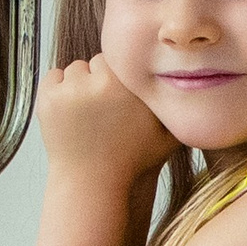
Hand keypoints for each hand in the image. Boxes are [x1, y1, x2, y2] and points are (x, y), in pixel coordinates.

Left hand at [36, 53, 172, 188]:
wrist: (93, 186)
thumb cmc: (132, 162)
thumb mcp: (167, 137)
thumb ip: (180, 108)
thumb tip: (199, 85)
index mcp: (126, 86)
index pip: (118, 59)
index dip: (118, 79)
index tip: (118, 99)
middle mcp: (98, 84)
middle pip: (94, 62)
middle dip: (97, 80)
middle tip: (101, 109)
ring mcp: (69, 92)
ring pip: (73, 70)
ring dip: (77, 85)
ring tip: (86, 114)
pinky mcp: (48, 100)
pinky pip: (52, 77)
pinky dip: (58, 90)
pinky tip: (70, 113)